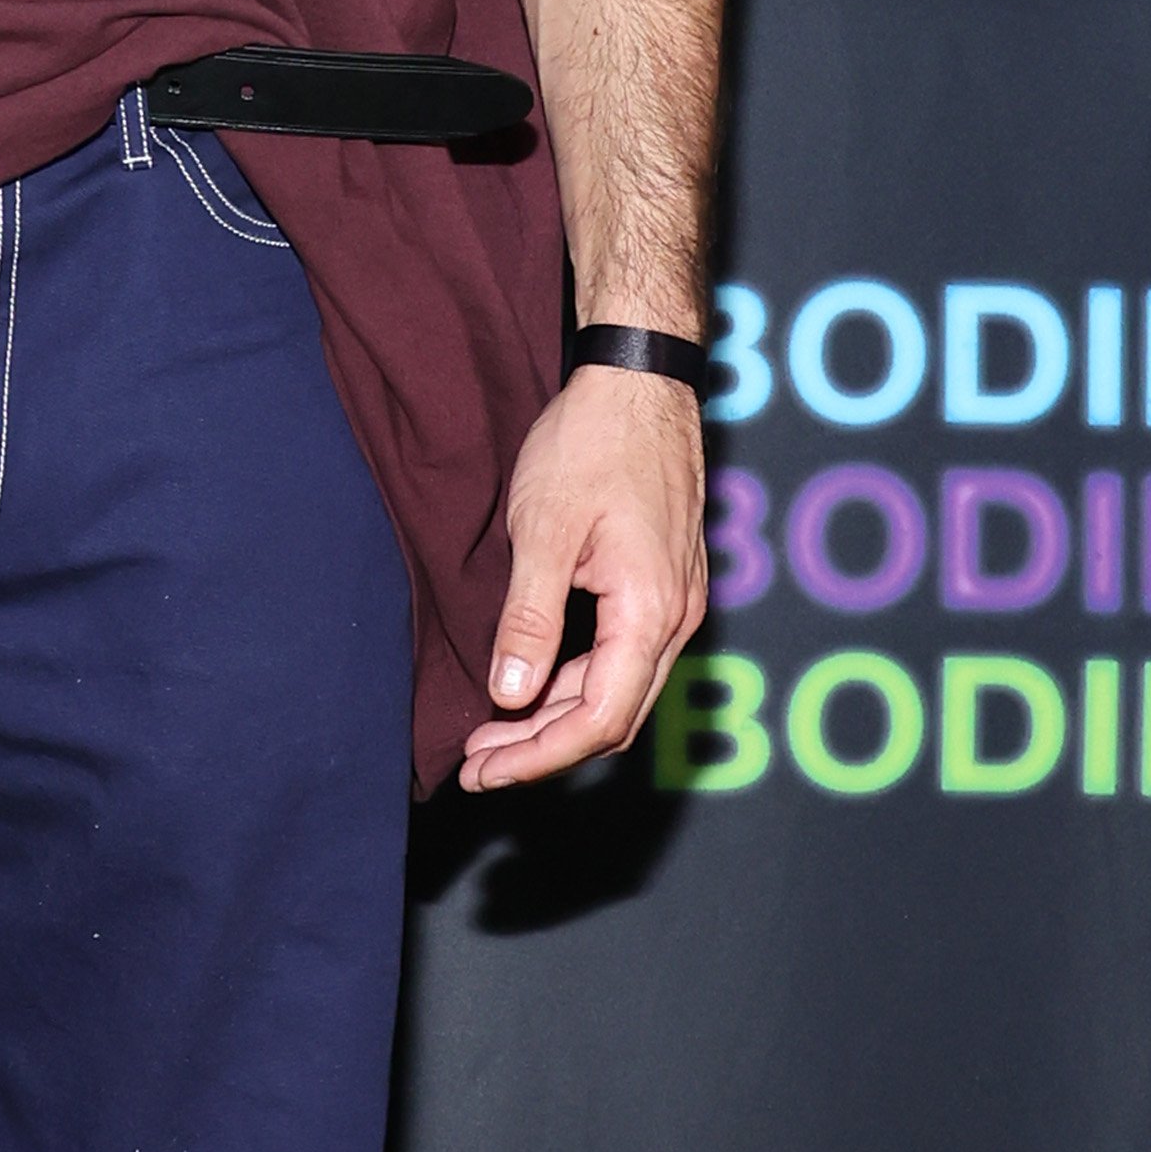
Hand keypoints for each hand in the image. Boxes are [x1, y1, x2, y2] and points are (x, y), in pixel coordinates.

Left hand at [456, 363, 707, 792]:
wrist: (639, 381)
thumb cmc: (591, 444)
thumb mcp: (543, 530)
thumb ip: (530, 619)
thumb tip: (510, 694)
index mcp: (651, 612)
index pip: (597, 719)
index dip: (538, 756)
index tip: (482, 770)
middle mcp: (675, 618)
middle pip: (611, 716)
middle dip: (541, 748)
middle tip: (475, 761)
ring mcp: (674, 603)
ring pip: (616, 689)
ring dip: (553, 717)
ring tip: (489, 731)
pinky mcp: (663, 586)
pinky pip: (621, 657)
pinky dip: (573, 680)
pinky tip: (527, 680)